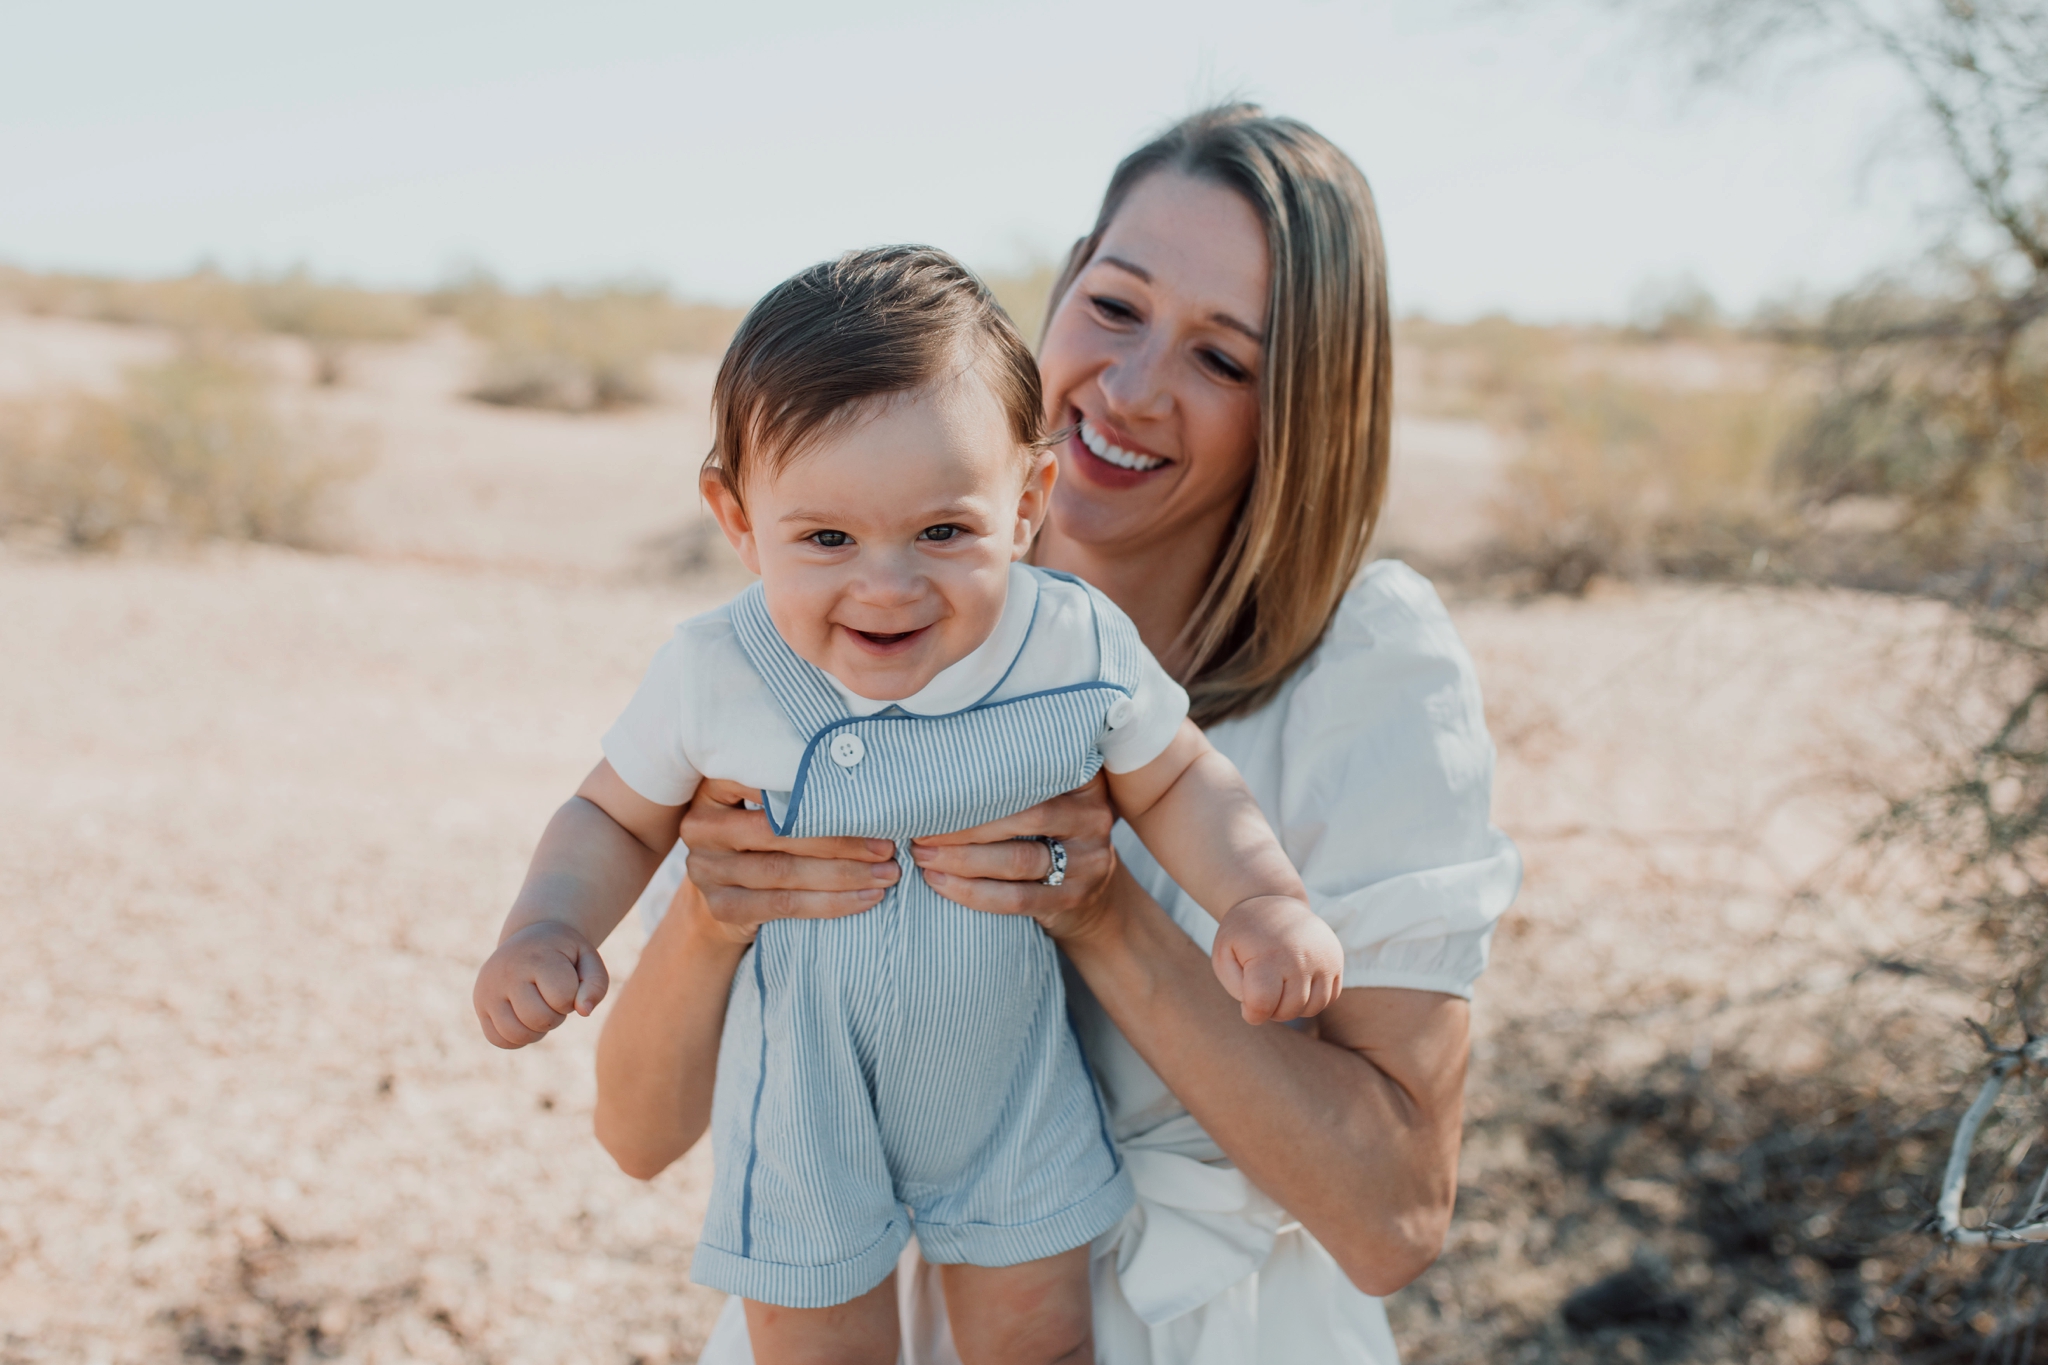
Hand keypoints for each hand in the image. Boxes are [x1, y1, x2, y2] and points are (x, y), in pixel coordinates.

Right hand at [473, 921, 607, 1048]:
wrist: (531, 937)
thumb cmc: (564, 953)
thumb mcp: (588, 959)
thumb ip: (596, 984)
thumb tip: (584, 1011)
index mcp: (536, 957)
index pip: (563, 998)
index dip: (573, 999)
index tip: (569, 983)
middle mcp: (506, 972)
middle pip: (540, 1020)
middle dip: (556, 1016)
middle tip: (555, 999)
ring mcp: (487, 989)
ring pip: (516, 1035)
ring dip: (537, 1030)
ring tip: (541, 1008)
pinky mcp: (479, 1004)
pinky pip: (499, 1040)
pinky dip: (517, 1038)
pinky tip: (525, 1018)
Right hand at [680, 778, 898, 943]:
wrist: (729, 895)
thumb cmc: (766, 837)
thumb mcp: (769, 805)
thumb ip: (799, 788)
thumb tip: (871, 778)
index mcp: (714, 787)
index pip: (764, 780)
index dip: (816, 788)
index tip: (865, 795)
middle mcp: (702, 826)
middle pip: (778, 831)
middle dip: (840, 840)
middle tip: (887, 845)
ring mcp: (707, 870)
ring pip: (784, 872)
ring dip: (843, 875)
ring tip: (886, 873)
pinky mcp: (722, 907)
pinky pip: (784, 906)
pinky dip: (831, 903)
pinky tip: (866, 898)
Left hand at [909, 773, 1121, 942]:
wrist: (1093, 894)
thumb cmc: (1052, 832)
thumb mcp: (1052, 796)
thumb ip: (1017, 777)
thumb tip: (942, 762)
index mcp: (1084, 782)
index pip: (1033, 773)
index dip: (982, 781)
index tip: (939, 782)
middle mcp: (1091, 818)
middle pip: (1026, 817)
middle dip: (966, 824)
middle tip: (922, 827)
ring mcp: (1086, 863)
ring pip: (1017, 860)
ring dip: (963, 859)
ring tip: (924, 854)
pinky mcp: (1070, 899)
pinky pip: (1015, 899)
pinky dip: (972, 892)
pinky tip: (939, 882)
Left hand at [1210, 895, 1344, 1024]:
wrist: (1273, 901)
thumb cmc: (1244, 934)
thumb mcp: (1223, 954)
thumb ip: (1236, 987)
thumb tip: (1259, 1008)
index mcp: (1268, 956)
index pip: (1262, 1005)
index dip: (1252, 1014)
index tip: (1246, 1006)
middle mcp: (1301, 958)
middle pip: (1289, 1010)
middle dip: (1272, 1011)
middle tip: (1262, 994)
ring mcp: (1323, 958)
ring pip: (1313, 1008)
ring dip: (1294, 1007)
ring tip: (1279, 990)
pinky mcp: (1337, 959)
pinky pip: (1330, 997)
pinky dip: (1313, 999)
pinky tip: (1297, 984)